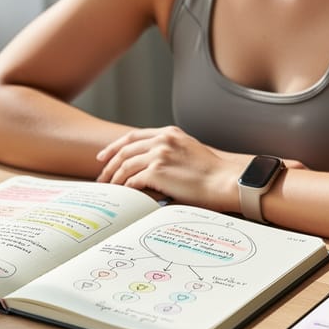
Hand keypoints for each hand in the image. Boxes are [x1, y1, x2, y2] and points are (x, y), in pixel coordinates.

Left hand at [95, 126, 244, 211]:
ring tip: (111, 189)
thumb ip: (171, 151)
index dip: (115, 146)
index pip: (133, 136)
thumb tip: (152, 166)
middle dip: (109, 164)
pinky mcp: (158, 171)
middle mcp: (162, 140)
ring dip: (114, 179)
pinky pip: (132, 180)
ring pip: (125, 166)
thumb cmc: (213, 172)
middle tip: (102, 177)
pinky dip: (126, 188)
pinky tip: (125, 195)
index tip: (104, 156)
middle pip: (124, 150)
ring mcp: (159, 154)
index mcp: (169, 133)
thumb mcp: (190, 150)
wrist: (225, 180)